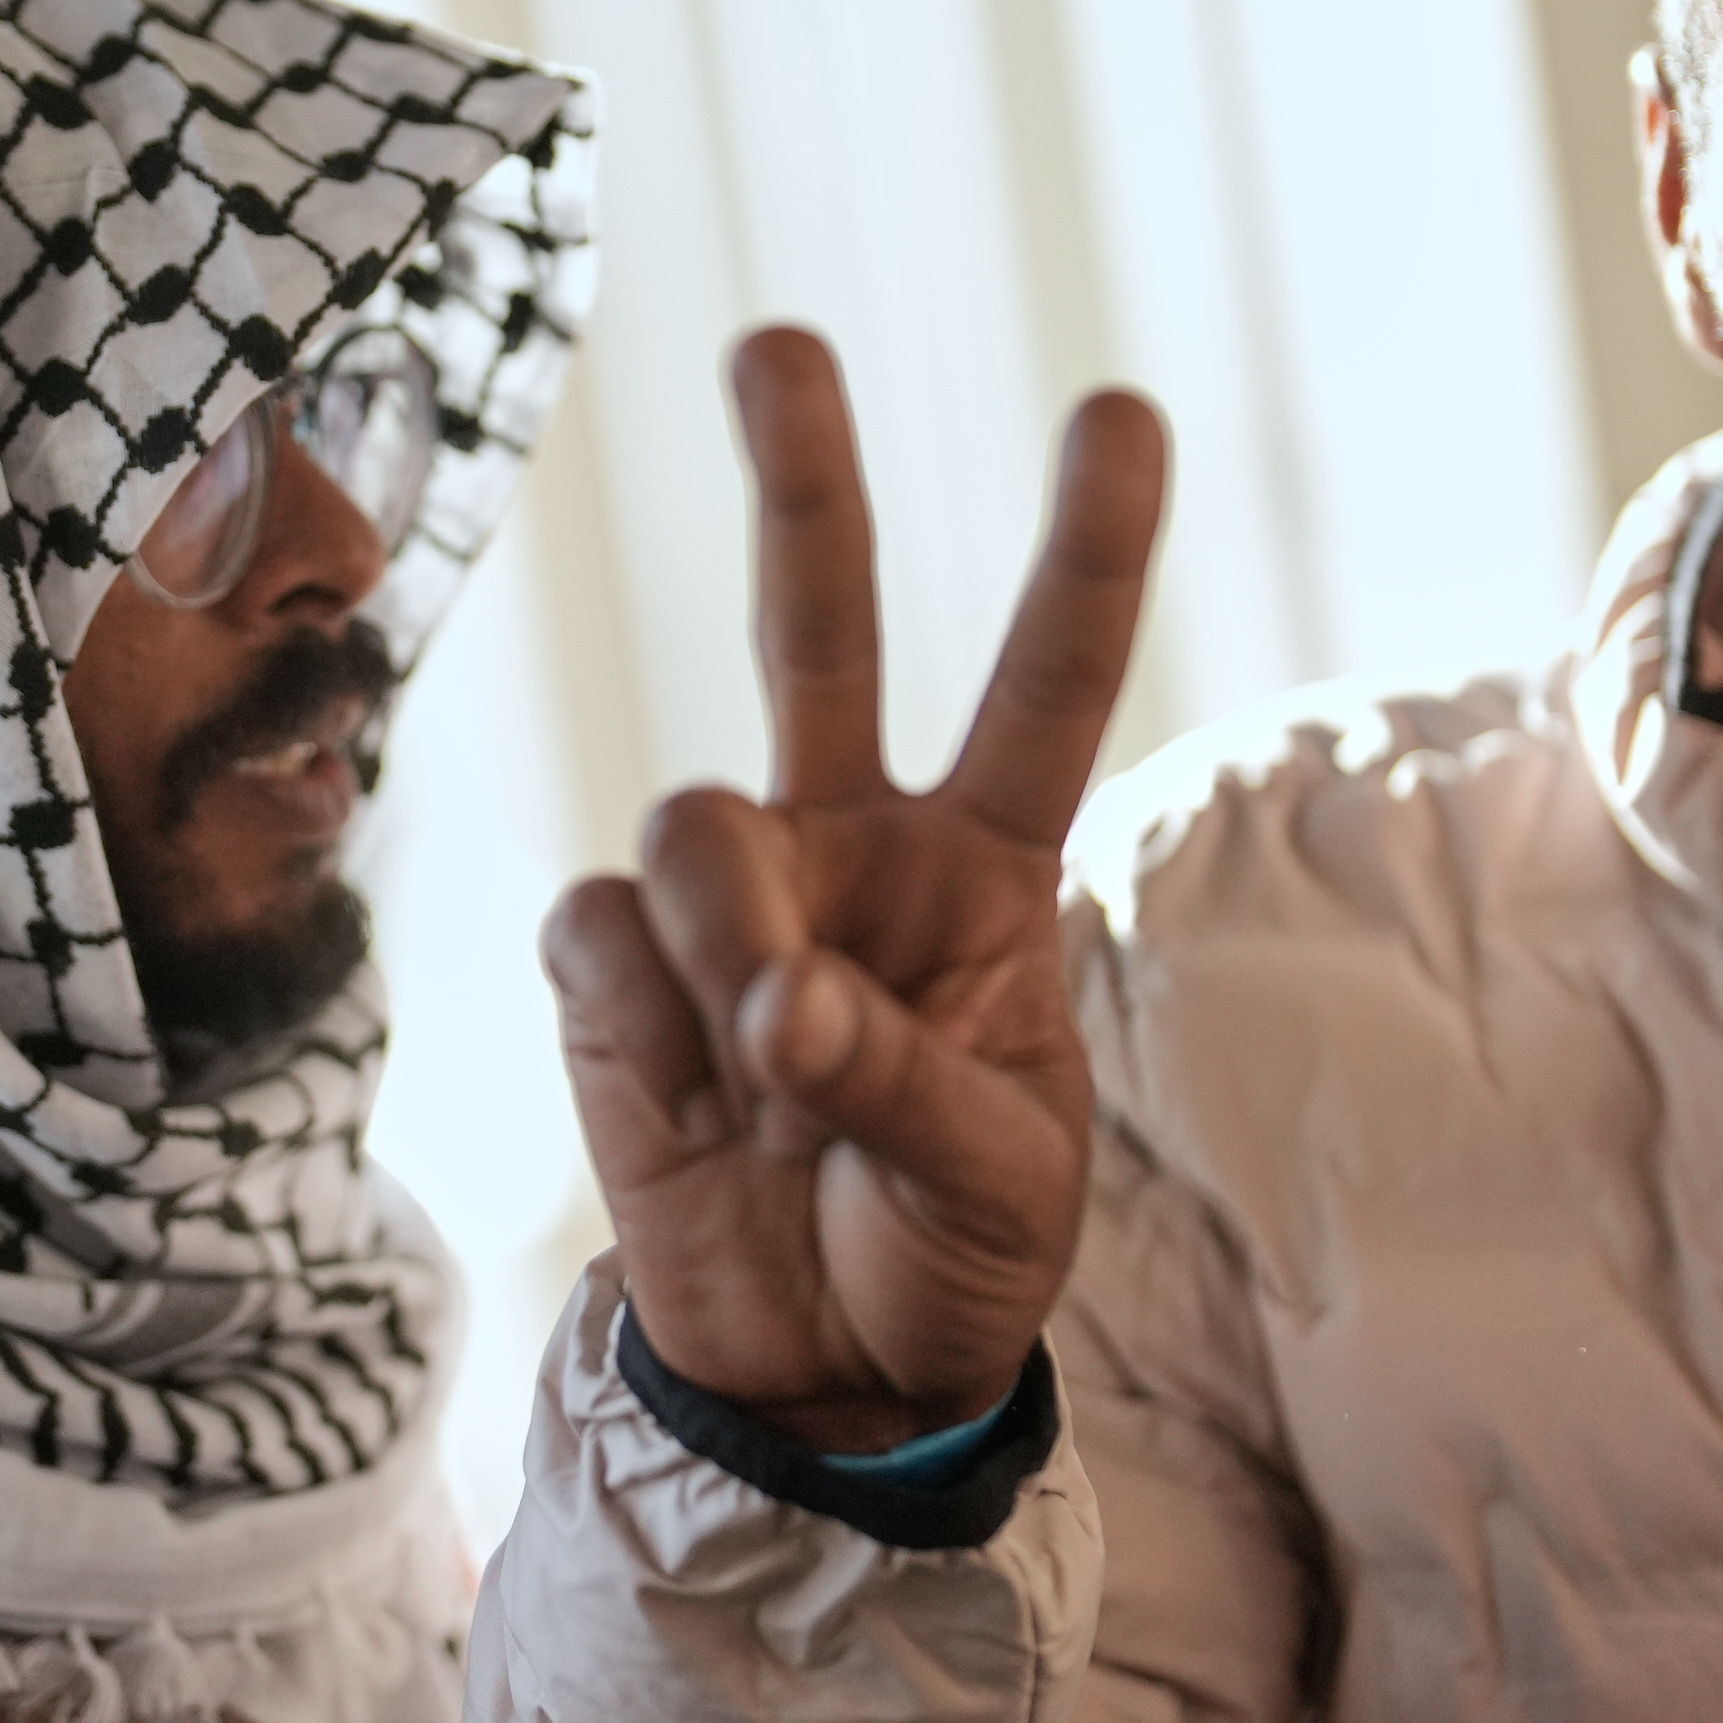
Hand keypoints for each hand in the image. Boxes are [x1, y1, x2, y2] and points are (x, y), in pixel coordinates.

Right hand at [542, 328, 1166, 1451]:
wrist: (821, 1378)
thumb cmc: (950, 1254)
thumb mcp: (999, 1182)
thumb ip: (901, 1078)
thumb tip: (769, 1006)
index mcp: (990, 871)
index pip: (1047, 686)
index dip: (1087, 554)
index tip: (1123, 412)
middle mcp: (853, 848)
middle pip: (820, 626)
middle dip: (800, 481)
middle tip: (778, 344)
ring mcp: (723, 901)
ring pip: (696, 815)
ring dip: (735, 931)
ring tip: (768, 1063)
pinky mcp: (606, 973)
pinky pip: (599, 929)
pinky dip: (638, 1016)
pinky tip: (685, 1098)